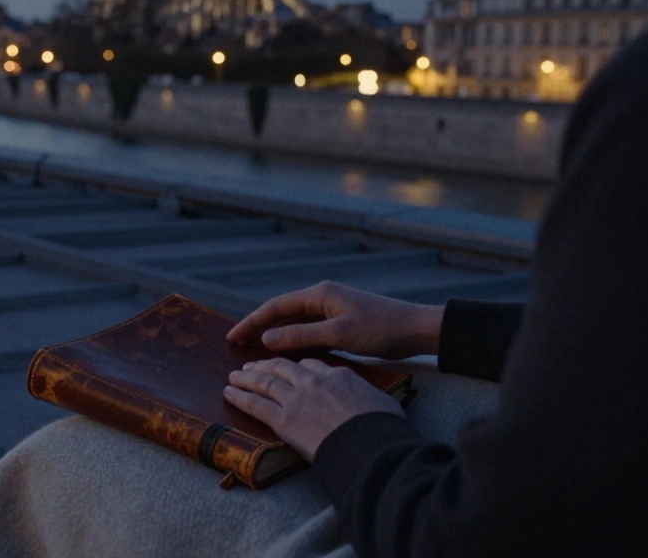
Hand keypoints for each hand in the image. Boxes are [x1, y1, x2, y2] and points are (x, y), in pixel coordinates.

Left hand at [224, 358, 404, 461]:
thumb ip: (367, 397)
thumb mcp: (381, 403)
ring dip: (246, 377)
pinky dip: (240, 397)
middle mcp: (314, 381)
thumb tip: (373, 404)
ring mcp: (296, 398)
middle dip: (265, 364)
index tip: (288, 366)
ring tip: (234, 376)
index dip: (297, 365)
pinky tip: (229, 393)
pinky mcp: (283, 419)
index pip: (312, 364)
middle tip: (252, 365)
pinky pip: (255, 404)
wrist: (370, 446)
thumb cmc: (382, 428)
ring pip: (264, 381)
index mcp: (338, 375)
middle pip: (283, 366)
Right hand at [226, 280, 443, 359]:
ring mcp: (332, 309)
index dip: (251, 321)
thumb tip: (267, 338)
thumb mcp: (338, 335)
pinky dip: (293, 339)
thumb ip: (301, 336)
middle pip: (281, 312)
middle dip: (258, 327)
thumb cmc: (380, 329)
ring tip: (253, 351)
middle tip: (236, 345)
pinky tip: (285, 354)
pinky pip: (308, 329)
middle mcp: (322, 297)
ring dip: (274, 334)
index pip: (275, 306)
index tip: (232, 337)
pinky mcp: (341, 322)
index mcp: (319, 294)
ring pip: (294, 321)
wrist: (415, 329)